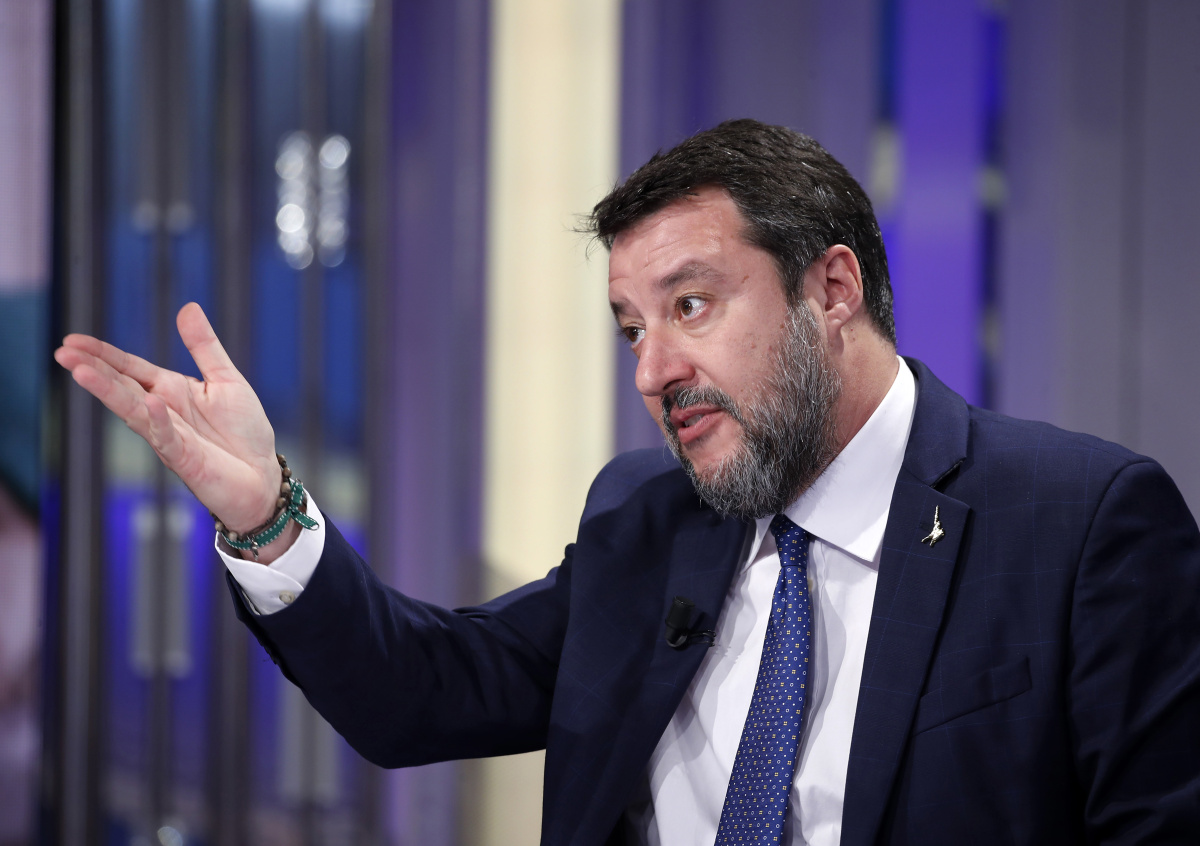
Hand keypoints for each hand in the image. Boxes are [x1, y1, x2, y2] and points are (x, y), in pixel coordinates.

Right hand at [54, 302, 281, 534]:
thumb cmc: (243, 432)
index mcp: (170, 390)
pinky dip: (159, 421)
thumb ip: (205, 347)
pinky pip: (168, 438)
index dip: (103, 354)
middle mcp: (162, 412)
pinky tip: (150, 403)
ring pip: (134, 411)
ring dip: (109, 392)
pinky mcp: (185, 460)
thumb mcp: (227, 380)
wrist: (262, 476)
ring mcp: (169, 437)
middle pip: (122, 387)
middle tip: (62, 353)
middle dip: (94, 369)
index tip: (72, 340)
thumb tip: (187, 306)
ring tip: (82, 372)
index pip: (130, 368)